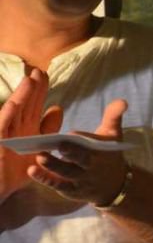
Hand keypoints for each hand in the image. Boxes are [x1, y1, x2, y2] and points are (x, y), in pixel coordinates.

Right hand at [0, 69, 62, 198]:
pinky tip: (15, 104)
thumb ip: (47, 128)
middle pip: (25, 105)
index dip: (38, 91)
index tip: (45, 75)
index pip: (33, 105)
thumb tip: (56, 107)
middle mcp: (14, 129)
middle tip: (40, 71)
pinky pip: (2, 127)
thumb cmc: (14, 171)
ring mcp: (4, 135)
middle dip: (32, 88)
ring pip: (14, 112)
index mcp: (25, 128)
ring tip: (30, 80)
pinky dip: (7, 115)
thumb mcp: (37, 147)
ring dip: (22, 96)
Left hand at [27, 99, 127, 205]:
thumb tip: (122, 101)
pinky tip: (32, 170)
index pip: (92, 143)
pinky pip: (58, 185)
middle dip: (72, 153)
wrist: (114, 184)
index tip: (71, 134)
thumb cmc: (109, 154)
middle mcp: (92, 166)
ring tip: (40, 156)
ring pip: (67, 173)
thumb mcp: (114, 134)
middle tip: (59, 145)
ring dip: (54, 165)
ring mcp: (81, 179)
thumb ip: (114, 116)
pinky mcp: (71, 190)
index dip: (82, 139)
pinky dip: (45, 179)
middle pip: (82, 159)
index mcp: (102, 150)